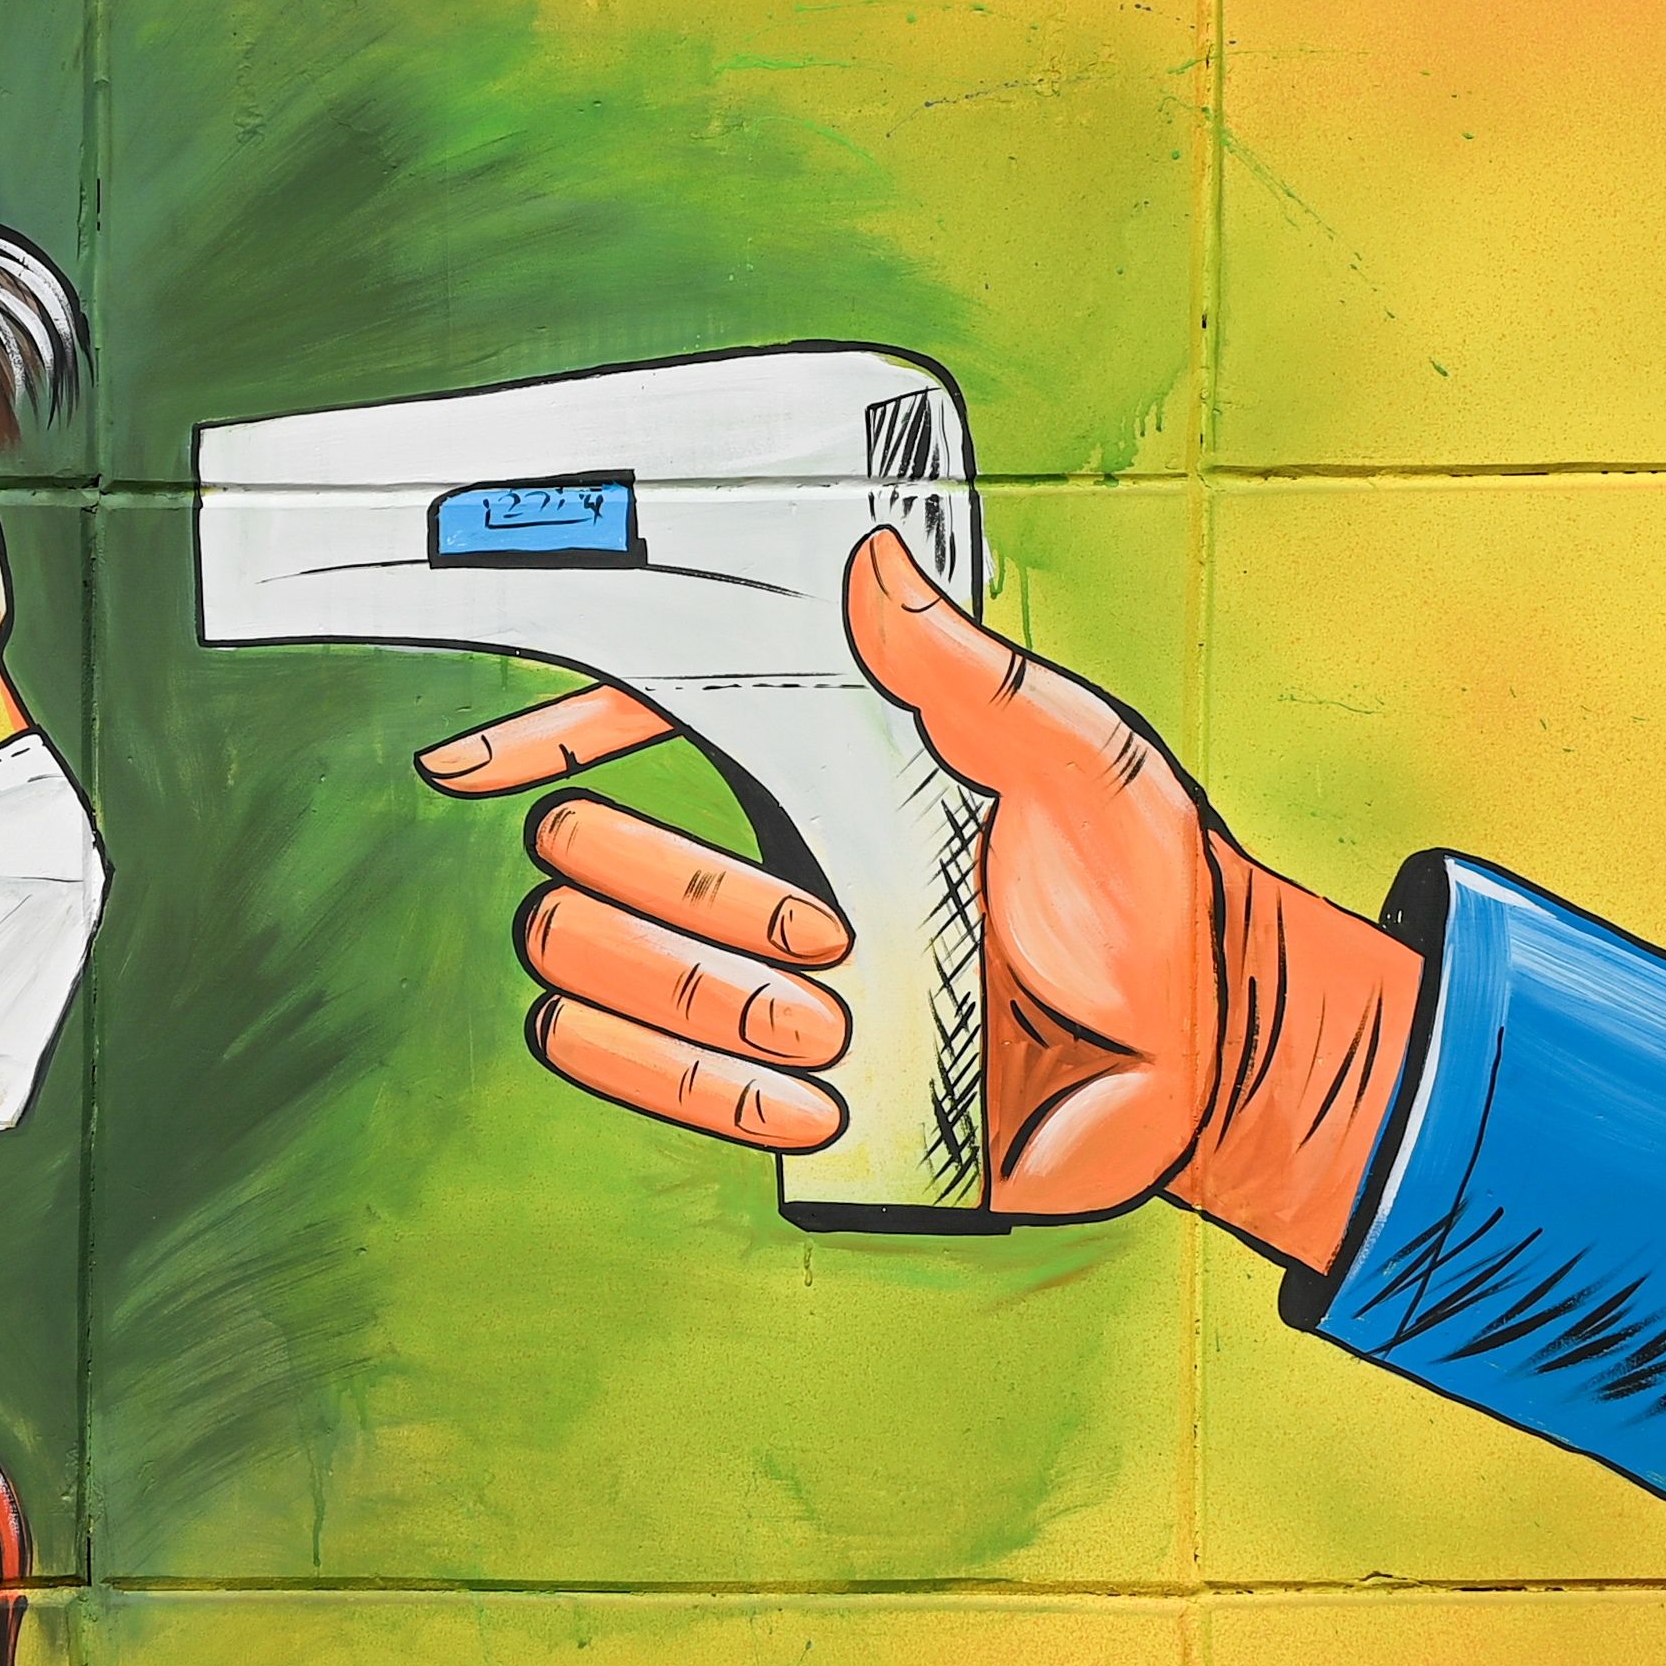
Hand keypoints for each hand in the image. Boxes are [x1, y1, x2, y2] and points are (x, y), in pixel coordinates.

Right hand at [415, 526, 1420, 1269]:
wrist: (1197, 1059)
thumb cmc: (1149, 893)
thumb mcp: (1086, 763)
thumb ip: (979, 678)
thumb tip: (872, 565)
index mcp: (807, 779)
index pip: (631, 731)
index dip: (539, 733)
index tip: (468, 764)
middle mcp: (746, 873)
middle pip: (576, 864)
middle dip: (682, 897)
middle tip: (827, 936)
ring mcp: (736, 985)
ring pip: (578, 969)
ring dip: (697, 998)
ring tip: (829, 1025)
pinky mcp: (752, 1093)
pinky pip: (632, 1081)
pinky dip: (702, 1090)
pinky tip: (809, 1101)